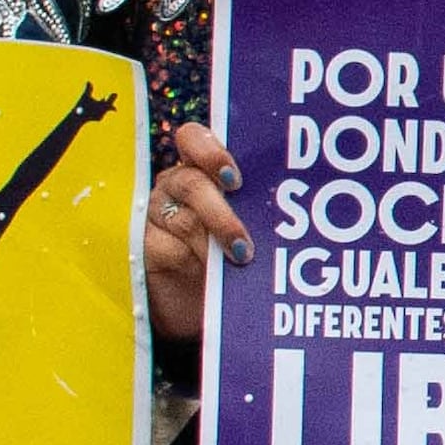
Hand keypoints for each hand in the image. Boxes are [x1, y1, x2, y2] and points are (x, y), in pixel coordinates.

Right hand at [145, 120, 249, 344]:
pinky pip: (165, 249)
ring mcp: (156, 216)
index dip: (210, 151)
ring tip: (241, 259)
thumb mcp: (246, 229)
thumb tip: (302, 212)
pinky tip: (212, 274)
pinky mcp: (142, 247)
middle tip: (244, 241)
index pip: (193, 140)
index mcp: (200, 168)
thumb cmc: (231, 257)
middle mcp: (174, 187)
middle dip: (222, 212)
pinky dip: (193, 260)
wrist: (198, 304)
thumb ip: (258, 211)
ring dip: (215, 239)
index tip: (233, 177)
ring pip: (184, 219)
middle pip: (192, 184)